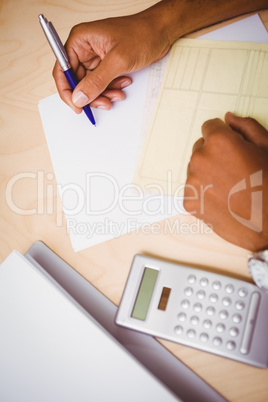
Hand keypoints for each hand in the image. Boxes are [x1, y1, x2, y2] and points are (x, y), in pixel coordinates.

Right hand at [52, 11, 170, 111]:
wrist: (162, 32)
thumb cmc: (142, 34)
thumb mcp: (117, 61)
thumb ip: (96, 81)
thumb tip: (79, 98)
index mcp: (80, 40)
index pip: (63, 69)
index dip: (67, 90)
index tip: (76, 106)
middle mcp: (85, 49)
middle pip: (77, 81)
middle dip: (91, 95)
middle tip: (104, 103)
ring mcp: (96, 58)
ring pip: (90, 86)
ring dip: (103, 94)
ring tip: (118, 93)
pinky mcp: (106, 65)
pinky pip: (102, 84)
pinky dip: (111, 89)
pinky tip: (123, 84)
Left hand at [184, 113, 267, 250]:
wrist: (267, 224)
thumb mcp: (267, 147)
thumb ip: (246, 127)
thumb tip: (228, 118)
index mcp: (218, 141)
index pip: (209, 127)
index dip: (223, 137)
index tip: (233, 148)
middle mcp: (200, 158)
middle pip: (200, 149)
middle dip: (214, 155)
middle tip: (234, 171)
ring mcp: (192, 181)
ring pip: (196, 169)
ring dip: (207, 174)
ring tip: (230, 188)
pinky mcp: (189, 201)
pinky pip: (193, 189)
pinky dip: (203, 193)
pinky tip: (222, 200)